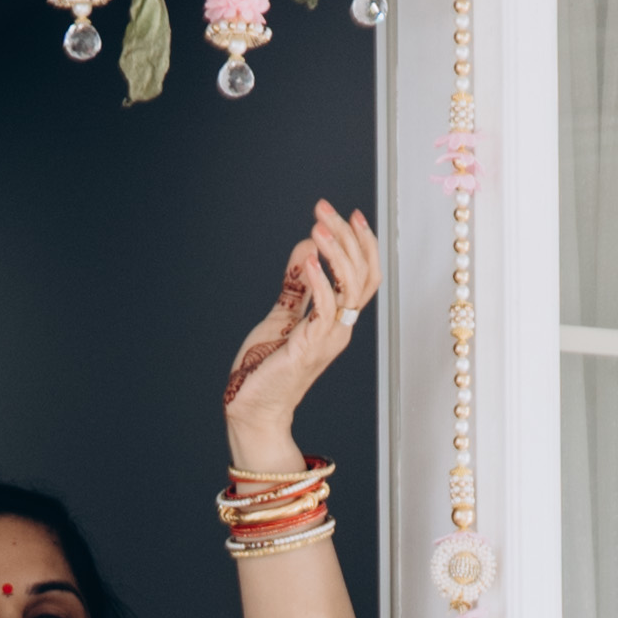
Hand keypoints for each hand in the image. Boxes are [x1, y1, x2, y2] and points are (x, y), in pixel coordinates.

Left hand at [222, 200, 379, 475]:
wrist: (252, 408)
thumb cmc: (266, 368)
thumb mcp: (283, 315)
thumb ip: (297, 285)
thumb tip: (307, 247)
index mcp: (337, 321)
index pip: (365, 276)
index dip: (364, 243)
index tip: (352, 213)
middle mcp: (340, 330)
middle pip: (362, 275)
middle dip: (347, 236)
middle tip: (324, 209)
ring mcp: (328, 340)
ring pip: (349, 288)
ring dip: (335, 252)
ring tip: (318, 227)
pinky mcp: (309, 348)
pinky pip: (324, 309)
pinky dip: (319, 280)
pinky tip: (306, 259)